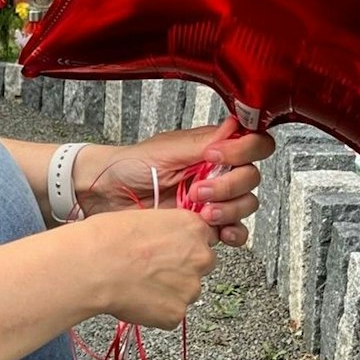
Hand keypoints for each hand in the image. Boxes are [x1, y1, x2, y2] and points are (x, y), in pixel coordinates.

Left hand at [74, 118, 274, 246]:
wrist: (106, 194)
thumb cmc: (130, 165)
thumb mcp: (167, 149)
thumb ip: (204, 142)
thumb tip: (236, 126)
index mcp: (213, 148)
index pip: (253, 145)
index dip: (244, 152)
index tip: (216, 158)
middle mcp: (217, 173)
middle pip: (251, 178)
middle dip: (229, 185)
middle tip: (199, 190)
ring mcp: (213, 200)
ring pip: (246, 204)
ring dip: (229, 209)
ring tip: (202, 212)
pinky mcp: (205, 224)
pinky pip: (235, 231)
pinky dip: (233, 233)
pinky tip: (219, 231)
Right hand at [82, 208, 218, 328]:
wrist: (92, 267)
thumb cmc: (108, 239)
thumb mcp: (145, 218)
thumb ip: (167, 230)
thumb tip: (167, 241)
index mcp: (193, 227)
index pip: (205, 237)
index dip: (185, 245)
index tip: (172, 250)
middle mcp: (200, 257)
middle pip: (201, 265)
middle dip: (182, 269)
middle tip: (153, 269)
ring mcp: (190, 287)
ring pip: (186, 292)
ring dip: (169, 291)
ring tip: (138, 285)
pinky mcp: (176, 313)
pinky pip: (170, 314)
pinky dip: (156, 311)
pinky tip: (135, 299)